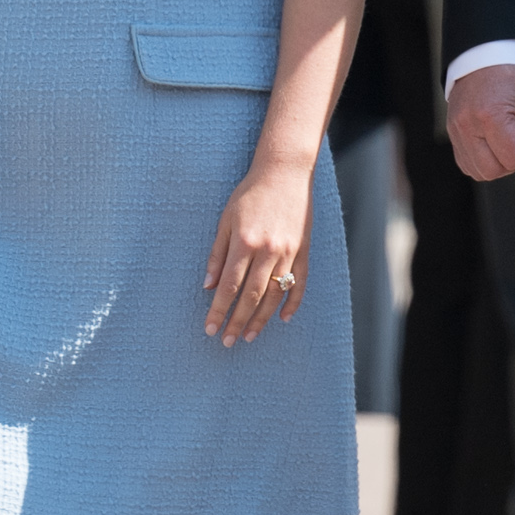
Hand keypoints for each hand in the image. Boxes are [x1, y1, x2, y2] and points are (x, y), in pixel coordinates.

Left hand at [203, 156, 313, 345]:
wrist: (285, 173)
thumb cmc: (250, 194)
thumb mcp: (226, 219)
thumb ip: (218, 253)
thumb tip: (209, 285)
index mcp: (245, 243)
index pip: (229, 286)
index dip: (219, 310)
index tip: (210, 327)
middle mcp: (268, 251)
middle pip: (251, 296)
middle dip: (237, 321)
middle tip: (227, 341)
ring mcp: (289, 253)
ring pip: (274, 295)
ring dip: (261, 319)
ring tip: (250, 336)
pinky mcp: (304, 251)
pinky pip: (300, 284)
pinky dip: (292, 303)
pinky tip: (283, 319)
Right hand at [448, 63, 514, 181]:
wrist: (486, 51)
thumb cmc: (514, 71)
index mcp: (490, 115)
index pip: (514, 159)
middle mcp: (467, 125)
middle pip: (494, 171)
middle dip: (514, 161)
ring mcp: (456, 130)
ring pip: (479, 172)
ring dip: (498, 163)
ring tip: (507, 137)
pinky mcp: (452, 132)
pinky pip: (467, 164)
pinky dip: (483, 161)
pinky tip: (494, 142)